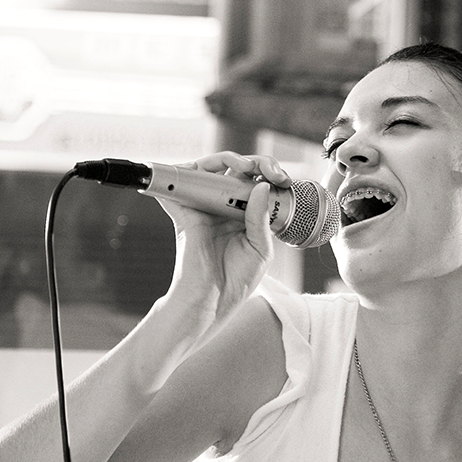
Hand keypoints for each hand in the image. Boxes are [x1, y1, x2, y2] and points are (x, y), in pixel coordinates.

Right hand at [157, 152, 292, 326]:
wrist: (214, 302)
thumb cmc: (237, 281)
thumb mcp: (261, 249)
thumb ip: (261, 217)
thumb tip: (261, 186)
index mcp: (243, 214)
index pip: (254, 182)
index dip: (269, 172)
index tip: (283, 179)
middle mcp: (222, 207)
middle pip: (233, 169)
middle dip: (254, 162)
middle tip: (269, 171)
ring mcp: (203, 208)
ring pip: (208, 170)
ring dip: (225, 158)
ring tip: (243, 166)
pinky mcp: (185, 214)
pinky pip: (178, 187)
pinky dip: (181, 173)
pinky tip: (199, 169)